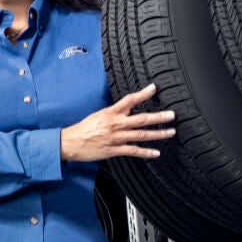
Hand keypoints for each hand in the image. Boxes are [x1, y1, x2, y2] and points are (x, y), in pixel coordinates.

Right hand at [60, 84, 175, 161]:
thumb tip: (129, 109)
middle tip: (172, 115)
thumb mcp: (99, 115)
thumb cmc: (83, 129)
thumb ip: (115, 112)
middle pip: (141, 119)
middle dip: (158, 117)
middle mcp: (115, 124)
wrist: (70, 143)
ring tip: (170, 132)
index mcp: (110, 113)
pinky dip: (146, 152)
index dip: (143, 94)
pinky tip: (156, 152)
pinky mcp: (114, 150)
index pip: (129, 100)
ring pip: (141, 135)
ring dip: (158, 134)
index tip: (154, 89)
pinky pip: (133, 151)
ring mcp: (115, 138)